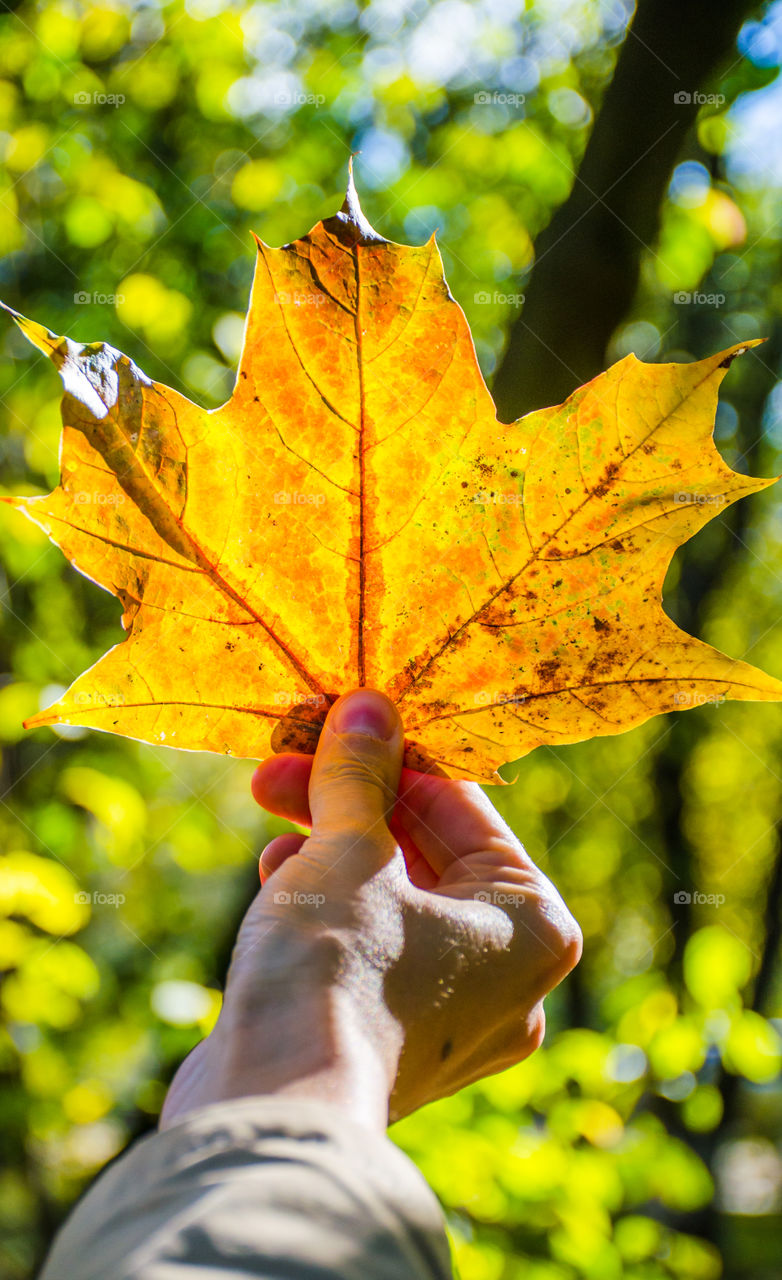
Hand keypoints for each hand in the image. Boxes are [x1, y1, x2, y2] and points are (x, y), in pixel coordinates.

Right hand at [161, 690, 580, 1131]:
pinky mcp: (394, 1039)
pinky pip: (371, 945)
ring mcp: (453, 1017)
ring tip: (272, 817)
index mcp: (534, 925)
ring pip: (392, 897)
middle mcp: (510, 976)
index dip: (395, 756)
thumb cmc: (337, 968)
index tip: (343, 722)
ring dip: (330, 848)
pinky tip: (276, 877)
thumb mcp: (349, 848)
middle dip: (348, 803)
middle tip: (284, 765)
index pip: (465, 808)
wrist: (272, 1107)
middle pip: (425, 853)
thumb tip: (368, 706)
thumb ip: (361, 772)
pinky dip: (328, 905)